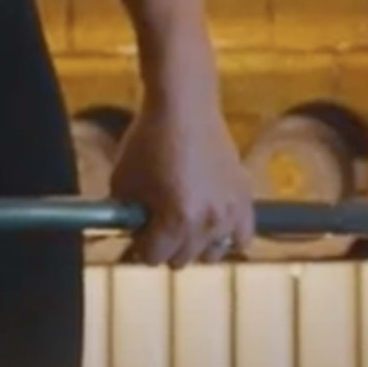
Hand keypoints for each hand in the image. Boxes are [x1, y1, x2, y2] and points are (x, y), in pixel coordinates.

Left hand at [107, 102, 255, 266]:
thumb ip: (125, 218)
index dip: (138, 243)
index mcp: (176, 220)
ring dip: (195, 244)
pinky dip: (227, 237)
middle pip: (180, 259)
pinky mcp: (244, 197)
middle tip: (156, 221)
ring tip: (184, 221)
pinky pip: (241, 237)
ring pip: (211, 254)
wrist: (184, 106)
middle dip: (164, 244)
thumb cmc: (148, 141)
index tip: (137, 227)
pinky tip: (211, 224)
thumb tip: (132, 236)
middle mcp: (208, 222)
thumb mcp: (122, 183)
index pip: (152, 257)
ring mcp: (230, 211)